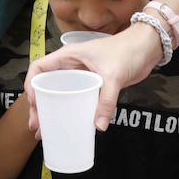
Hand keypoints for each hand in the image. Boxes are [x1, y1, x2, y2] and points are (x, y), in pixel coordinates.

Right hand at [24, 22, 161, 133]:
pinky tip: (68, 125)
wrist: (147, 48)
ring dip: (52, 110)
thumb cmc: (127, 51)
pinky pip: (76, 98)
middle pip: (47, 85)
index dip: (32, 84)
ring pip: (60, 93)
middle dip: (39, 105)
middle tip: (37, 125)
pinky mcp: (93, 84)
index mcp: (68, 56)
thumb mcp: (113, 75)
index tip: (34, 103)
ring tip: (45, 131)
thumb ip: (106, 100)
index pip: (39, 68)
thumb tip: (99, 126)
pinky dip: (70, 111)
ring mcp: (82, 75)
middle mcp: (71, 66)